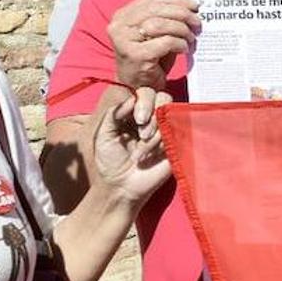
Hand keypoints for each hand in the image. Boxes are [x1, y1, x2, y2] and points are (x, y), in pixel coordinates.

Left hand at [88, 85, 173, 205]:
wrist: (122, 186)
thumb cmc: (110, 162)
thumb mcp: (103, 134)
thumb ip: (114, 113)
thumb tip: (132, 99)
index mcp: (133, 113)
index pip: (144, 93)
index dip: (143, 101)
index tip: (136, 119)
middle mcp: (151, 118)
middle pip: (162, 97)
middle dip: (153, 113)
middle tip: (142, 133)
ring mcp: (166, 130)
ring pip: (171, 113)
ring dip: (155, 132)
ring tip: (143, 151)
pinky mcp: (176, 143)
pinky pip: (178, 131)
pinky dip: (163, 142)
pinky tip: (154, 155)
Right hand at [108, 0, 199, 89]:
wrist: (138, 87)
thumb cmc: (151, 58)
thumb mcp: (156, 33)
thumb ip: (166, 17)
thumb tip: (191, 6)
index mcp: (123, 15)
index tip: (194, 5)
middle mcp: (118, 25)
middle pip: (156, 9)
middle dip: (182, 13)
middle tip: (198, 23)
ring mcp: (124, 40)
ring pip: (159, 24)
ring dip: (182, 29)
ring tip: (192, 38)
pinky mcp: (135, 55)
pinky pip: (165, 42)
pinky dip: (179, 43)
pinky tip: (184, 49)